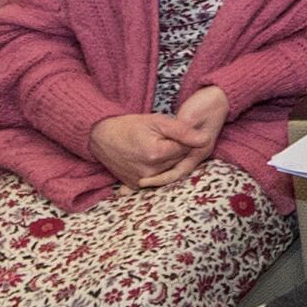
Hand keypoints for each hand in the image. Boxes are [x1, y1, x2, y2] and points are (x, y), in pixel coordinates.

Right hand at [88, 111, 202, 189]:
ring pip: (168, 171)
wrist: (101, 137)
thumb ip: (183, 131)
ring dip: (167, 160)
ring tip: (155, 147)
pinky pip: (155, 178)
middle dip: (176, 150)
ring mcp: (141, 181)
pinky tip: (148, 158)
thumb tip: (205, 140)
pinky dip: (157, 169)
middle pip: (178, 162)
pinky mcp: (134, 185)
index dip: (183, 139)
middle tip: (163, 139)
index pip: (186, 149)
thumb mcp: (157, 121)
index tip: (173, 132)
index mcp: (156, 154)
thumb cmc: (130, 126)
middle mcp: (150, 172)